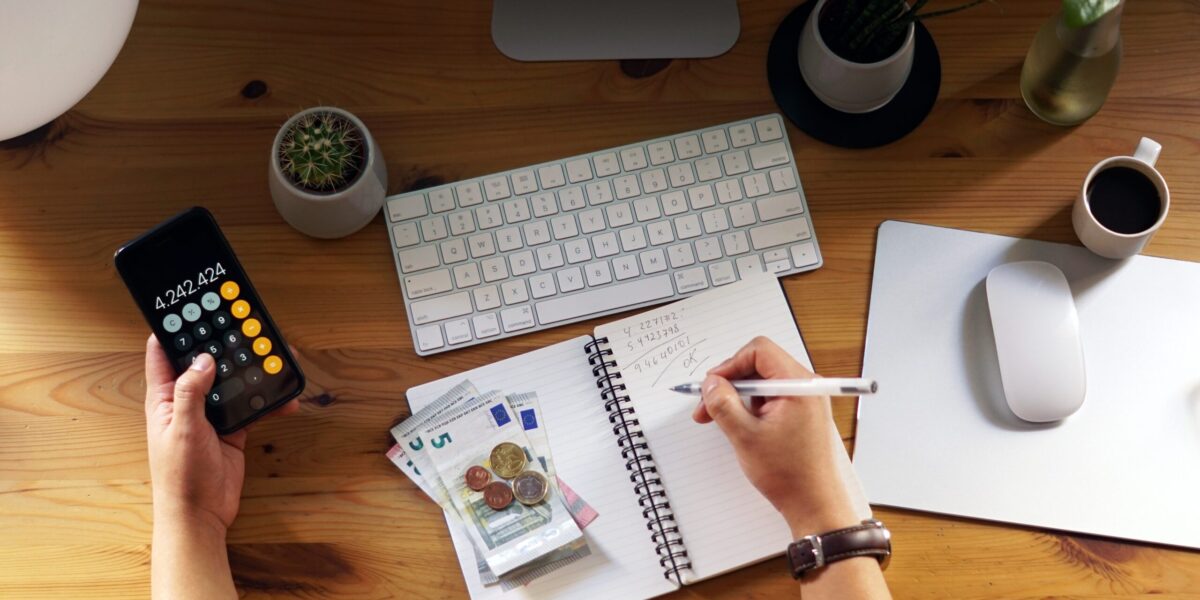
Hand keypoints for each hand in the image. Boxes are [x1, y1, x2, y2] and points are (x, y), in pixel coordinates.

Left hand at [143, 335, 297, 531]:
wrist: (200, 514)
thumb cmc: (180, 477)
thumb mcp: (183, 429)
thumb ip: (191, 391)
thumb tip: (204, 359)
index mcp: (164, 397)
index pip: (162, 353)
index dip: (173, 328)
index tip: (191, 307)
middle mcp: (187, 401)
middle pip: (206, 362)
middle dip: (223, 343)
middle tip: (244, 324)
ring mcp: (211, 414)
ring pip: (233, 381)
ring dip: (253, 370)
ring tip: (273, 356)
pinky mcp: (232, 428)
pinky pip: (252, 406)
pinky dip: (270, 401)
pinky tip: (286, 399)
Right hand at [692, 336, 858, 536]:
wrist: (814, 504)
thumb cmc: (790, 475)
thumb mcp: (745, 436)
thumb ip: (723, 404)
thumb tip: (710, 384)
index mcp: (799, 386)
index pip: (759, 351)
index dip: (730, 365)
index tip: (712, 385)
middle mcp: (806, 388)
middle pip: (759, 365)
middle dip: (730, 382)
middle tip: (707, 405)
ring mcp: (805, 401)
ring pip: (762, 383)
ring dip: (738, 397)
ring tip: (719, 419)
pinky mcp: (801, 414)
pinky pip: (771, 398)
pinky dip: (750, 407)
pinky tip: (737, 425)